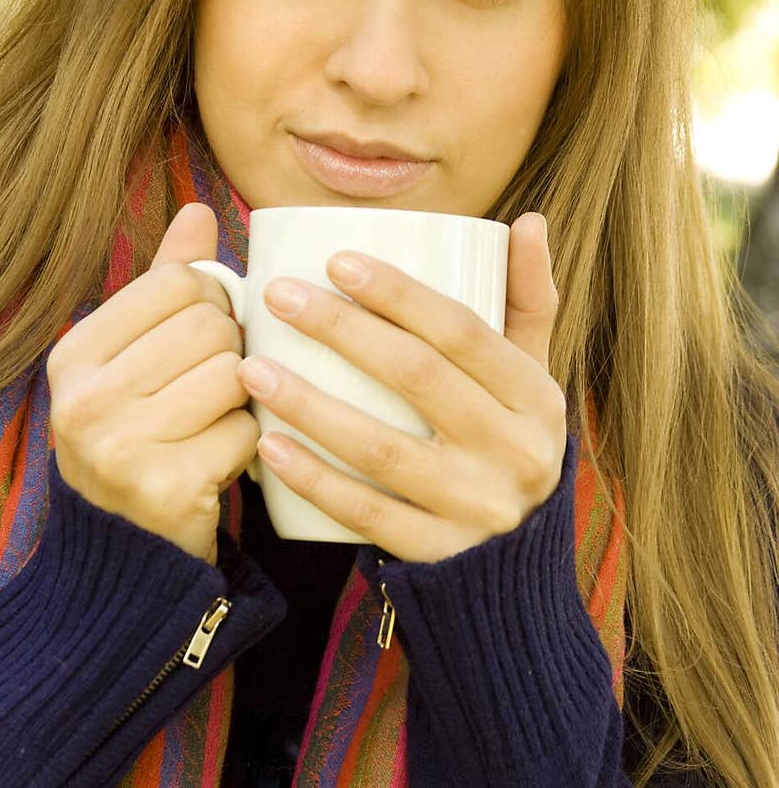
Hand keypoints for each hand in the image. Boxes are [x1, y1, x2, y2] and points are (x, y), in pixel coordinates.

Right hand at [47, 203, 259, 563]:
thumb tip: (200, 211)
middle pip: (212, 325)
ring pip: (236, 373)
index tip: (202, 337)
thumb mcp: (135, 358)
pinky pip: (247, 430)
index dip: (212, 303)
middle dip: (231, 351)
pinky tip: (219, 462)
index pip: (178, 282)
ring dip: (243, 400)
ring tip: (212, 423)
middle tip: (213, 387)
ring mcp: (121, 446)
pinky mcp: (166, 488)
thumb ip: (166, 285)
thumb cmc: (139, 439)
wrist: (126, 556)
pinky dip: (247, 445)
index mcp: (74, 354)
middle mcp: (85, 398)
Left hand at [237, 212, 566, 562]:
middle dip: (342, 330)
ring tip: (252, 367)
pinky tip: (268, 446)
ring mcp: (476, 509)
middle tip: (278, 295)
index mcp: (535, 398)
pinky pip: (367, 515)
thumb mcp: (532, 379)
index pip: (464, 331)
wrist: (515, 568)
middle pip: (418, 377)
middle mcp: (516, 453)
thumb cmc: (508, 445)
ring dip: (311, 404)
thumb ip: (528, 302)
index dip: (399, 292)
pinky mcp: (437, 556)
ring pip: (383, 450)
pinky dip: (315, 480)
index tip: (334, 259)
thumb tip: (528, 218)